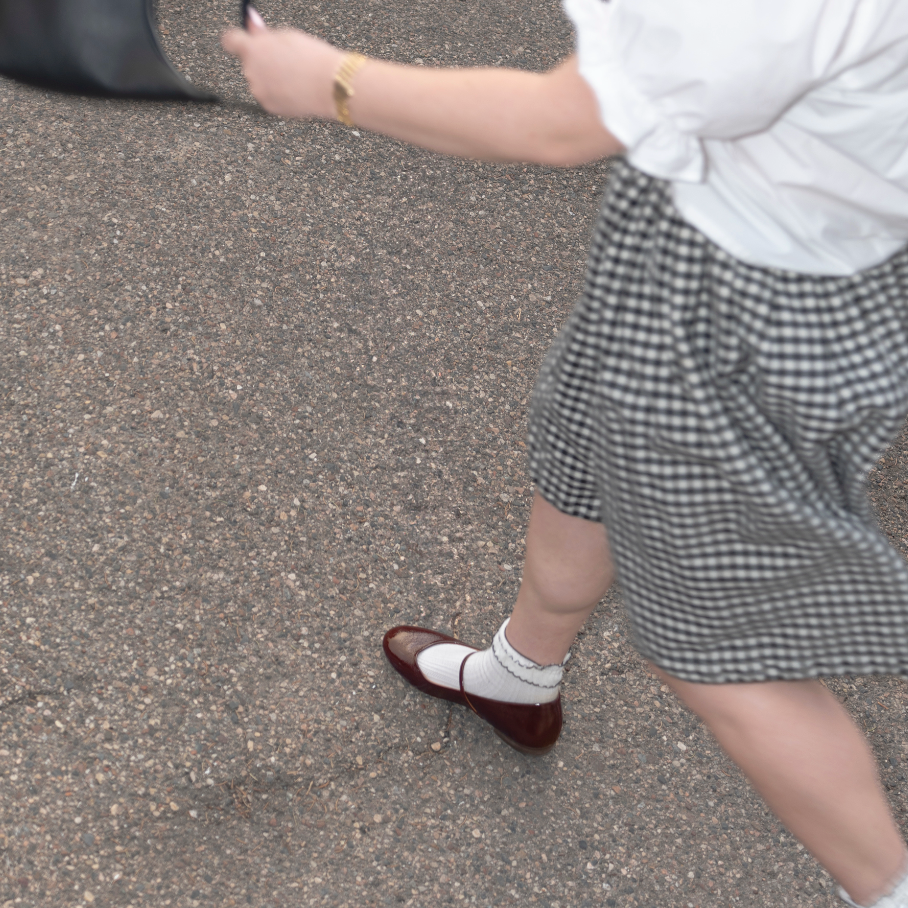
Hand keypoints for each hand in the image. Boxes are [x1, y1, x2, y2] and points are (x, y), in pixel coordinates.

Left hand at [222, 12, 343, 120]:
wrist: (329, 87)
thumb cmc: (312, 59)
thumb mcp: (287, 36)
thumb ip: (264, 33)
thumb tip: (251, 25)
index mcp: (252, 49)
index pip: (229, 40)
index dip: (236, 39)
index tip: (242, 40)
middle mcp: (250, 72)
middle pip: (248, 62)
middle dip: (261, 59)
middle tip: (284, 59)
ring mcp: (259, 91)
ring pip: (258, 80)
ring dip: (269, 77)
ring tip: (293, 75)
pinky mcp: (269, 107)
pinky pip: (268, 96)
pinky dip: (277, 93)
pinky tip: (294, 88)